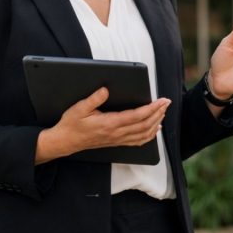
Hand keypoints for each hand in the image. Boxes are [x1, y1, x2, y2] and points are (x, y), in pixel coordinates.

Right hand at [35, 87, 169, 163]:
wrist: (65, 141)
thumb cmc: (72, 124)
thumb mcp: (79, 108)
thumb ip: (94, 99)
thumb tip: (106, 89)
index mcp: (109, 123)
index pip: (137, 116)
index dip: (152, 108)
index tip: (162, 101)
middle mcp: (116, 133)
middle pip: (144, 125)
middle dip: (158, 113)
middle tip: (167, 103)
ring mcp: (117, 139)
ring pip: (143, 134)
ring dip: (156, 123)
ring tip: (163, 112)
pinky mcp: (116, 142)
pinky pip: (137, 141)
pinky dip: (149, 135)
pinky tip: (154, 129)